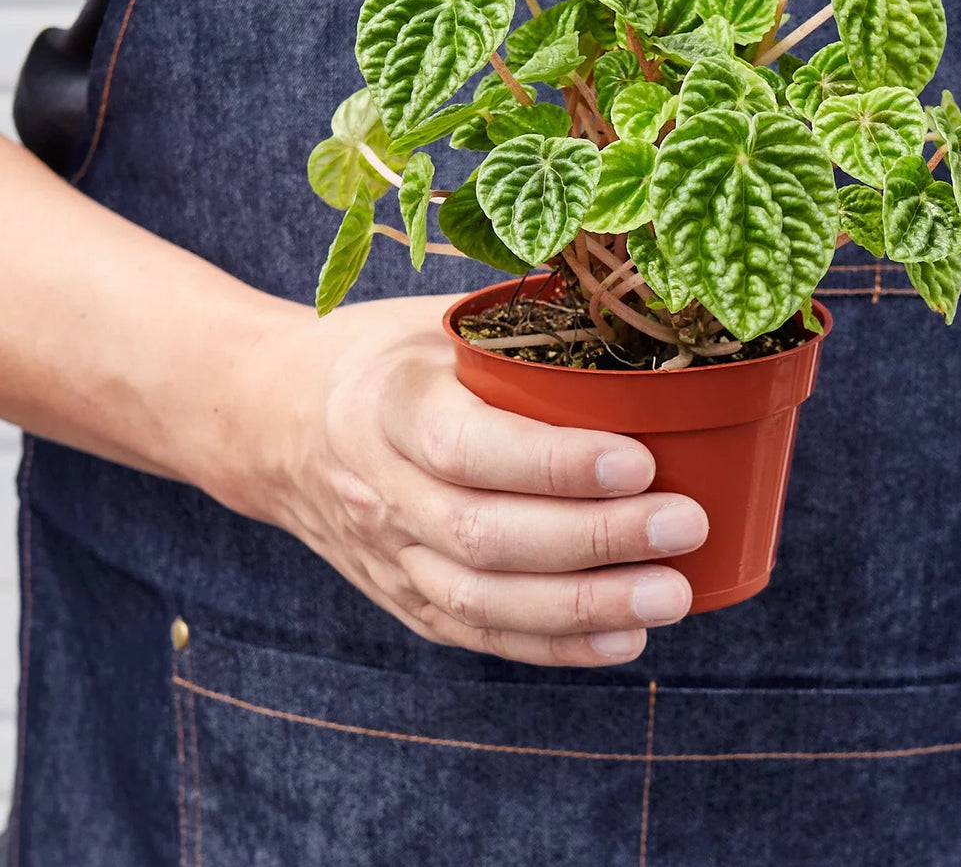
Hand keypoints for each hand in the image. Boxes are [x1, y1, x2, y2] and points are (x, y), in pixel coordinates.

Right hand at [244, 294, 708, 666]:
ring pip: (482, 600)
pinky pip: (476, 634)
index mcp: (388, 404)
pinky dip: (553, 645)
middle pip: (485, 535)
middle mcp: (380, 488)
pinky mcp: (400, 595)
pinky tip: (623, 637)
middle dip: (595, 538)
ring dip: (584, 606)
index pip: (468, 447)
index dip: (555, 462)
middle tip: (684, 524)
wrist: (275, 419)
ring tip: (672, 595)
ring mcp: (386, 553)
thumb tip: (639, 315)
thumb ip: (518, 326)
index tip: (641, 459)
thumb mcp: (435, 320)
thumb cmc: (381, 355)